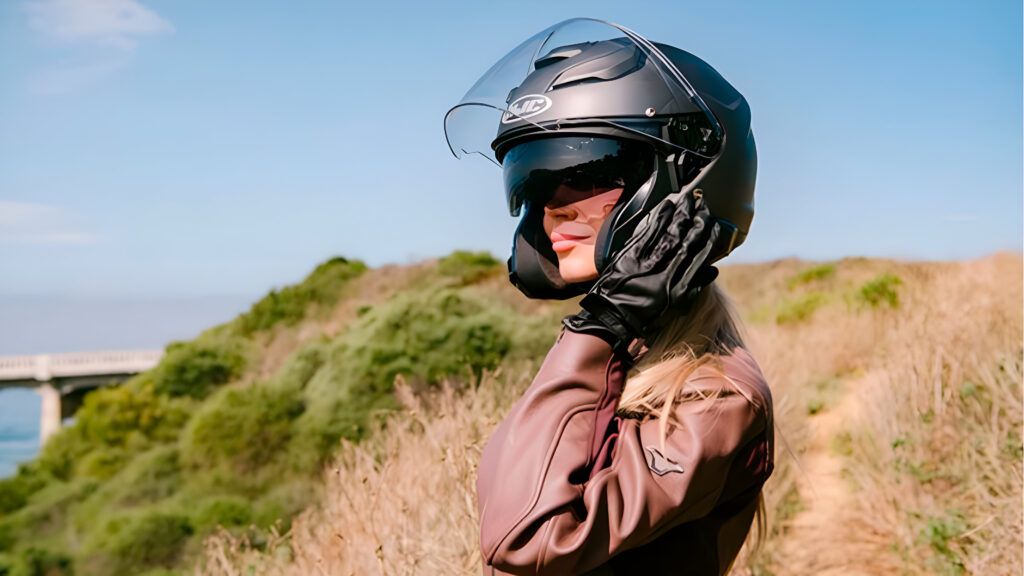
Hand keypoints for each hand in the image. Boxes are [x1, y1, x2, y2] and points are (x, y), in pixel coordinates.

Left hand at [562, 189, 725, 359]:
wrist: (613, 317)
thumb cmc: (645, 313)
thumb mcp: (674, 305)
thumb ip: (695, 286)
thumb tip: (713, 270)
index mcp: (679, 284)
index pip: (700, 255)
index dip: (710, 238)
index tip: (716, 225)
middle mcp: (666, 270)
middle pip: (687, 239)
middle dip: (698, 220)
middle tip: (704, 205)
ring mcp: (649, 261)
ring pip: (670, 232)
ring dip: (681, 214)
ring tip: (689, 200)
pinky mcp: (631, 254)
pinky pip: (648, 231)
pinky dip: (659, 217)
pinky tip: (666, 206)